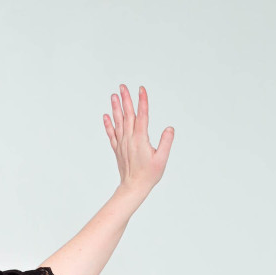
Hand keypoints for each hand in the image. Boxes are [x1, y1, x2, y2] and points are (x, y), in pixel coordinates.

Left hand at [103, 85, 173, 203]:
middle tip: (122, 86)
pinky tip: (106, 116)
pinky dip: (108, 124)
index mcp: (140, 139)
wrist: (133, 188)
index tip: (141, 89)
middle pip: (128, 115)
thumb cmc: (149, 175)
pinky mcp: (118, 149)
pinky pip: (112, 134)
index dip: (142, 101)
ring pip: (118, 122)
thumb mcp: (161, 159)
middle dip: (126, 99)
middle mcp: (129, 139)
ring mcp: (122, 144)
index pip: (142, 115)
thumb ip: (166, 143)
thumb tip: (169, 129)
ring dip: (116, 108)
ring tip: (114, 95)